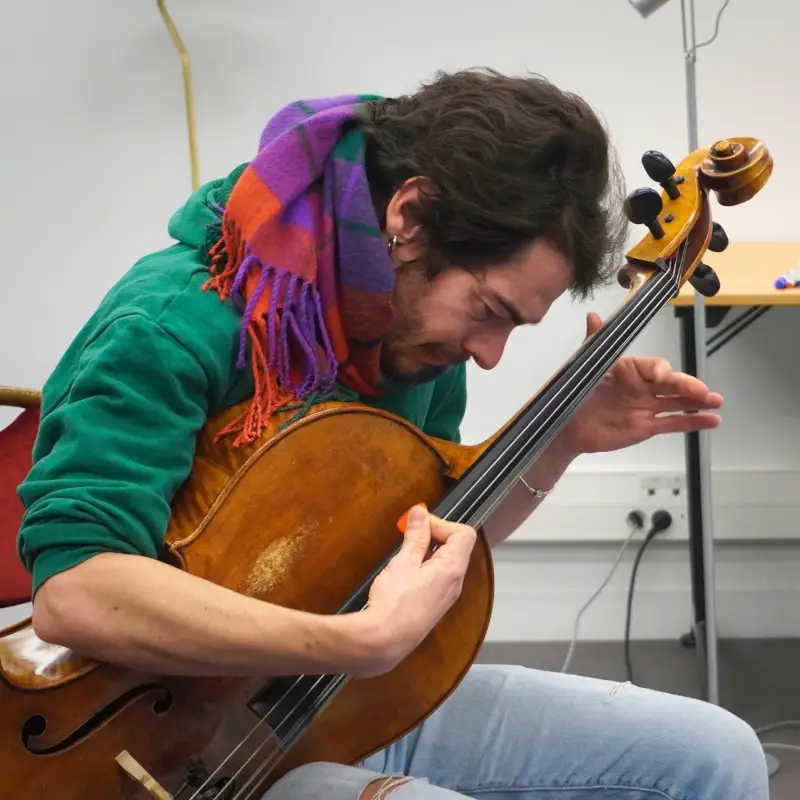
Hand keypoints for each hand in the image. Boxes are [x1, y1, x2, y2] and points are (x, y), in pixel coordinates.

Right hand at [355, 505, 475, 676]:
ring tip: (405, 552)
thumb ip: (416, 535)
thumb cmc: (394, 602)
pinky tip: (405, 571)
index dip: (442, 523)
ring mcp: (445, 596)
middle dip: (434, 534)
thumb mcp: (404, 561)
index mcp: (452, 569)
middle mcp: (455, 583)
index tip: (419, 524)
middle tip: (408, 534)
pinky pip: (437, 577)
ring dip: (427, 550)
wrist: (384, 641)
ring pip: (446, 562)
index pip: (464, 533)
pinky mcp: (433, 605)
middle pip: (456, 547)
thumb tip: (421, 513)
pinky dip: (424, 566)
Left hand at [558, 312, 723, 455]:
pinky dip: (692, 422)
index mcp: (630, 368)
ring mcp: (647, 406)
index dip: (661, 371)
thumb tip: (592, 316)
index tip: (661, 377)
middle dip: (689, 386)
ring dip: (698, 402)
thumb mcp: (585, 367)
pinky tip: (712, 420)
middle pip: (671, 383)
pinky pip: (673, 423)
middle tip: (704, 392)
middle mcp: (642, 386)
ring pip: (677, 402)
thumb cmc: (575, 394)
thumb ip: (594, 343)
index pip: (653, 366)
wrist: (566, 427)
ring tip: (716, 402)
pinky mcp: (646, 426)